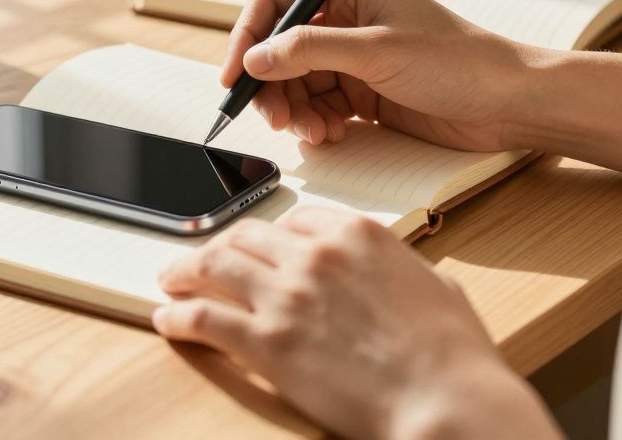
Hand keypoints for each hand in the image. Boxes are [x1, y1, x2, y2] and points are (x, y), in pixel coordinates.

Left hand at [154, 207, 559, 438]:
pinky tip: (167, 320)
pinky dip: (177, 316)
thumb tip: (401, 276)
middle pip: (245, 235)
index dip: (267, 235)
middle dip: (218, 246)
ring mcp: (286, 294)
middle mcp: (315, 254)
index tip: (255, 247)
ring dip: (184, 271)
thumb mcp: (437, 287)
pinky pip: (203, 318)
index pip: (293, 219)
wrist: (447, 401)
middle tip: (201, 262)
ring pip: (213, 264)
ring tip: (170, 282)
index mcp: (357, 234)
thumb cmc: (453, 357)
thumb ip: (404, 271)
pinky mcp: (265, 340)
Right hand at [223, 0, 532, 150]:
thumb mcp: (377, 52)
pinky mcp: (366, 89)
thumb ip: (310, 51)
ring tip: (314, 131)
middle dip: (272, 84)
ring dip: (296, 108)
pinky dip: (317, 121)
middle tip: (275, 118)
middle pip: (281, 48)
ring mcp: (356, 55)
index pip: (277, 1)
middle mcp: (348, 17)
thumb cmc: (459, 63)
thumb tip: (255, 59)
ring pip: (298, 81)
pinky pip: (320, 103)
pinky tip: (333, 133)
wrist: (510, 104)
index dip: (248, 36)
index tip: (235, 75)